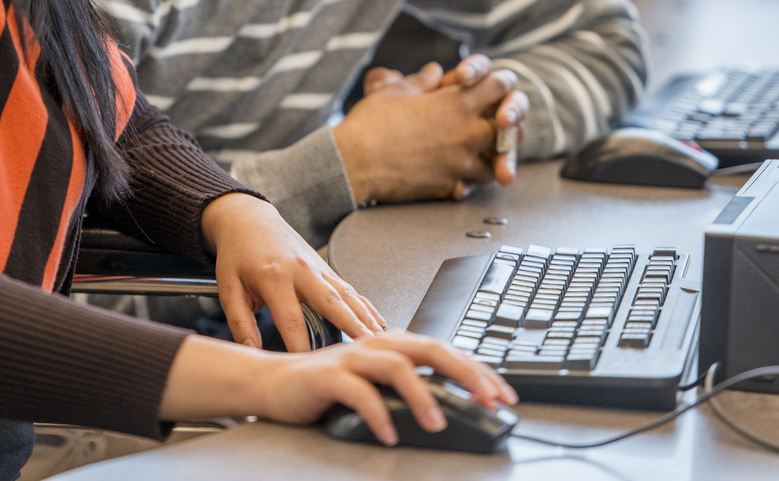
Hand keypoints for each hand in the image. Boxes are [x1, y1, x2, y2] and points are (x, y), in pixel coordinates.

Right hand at [159, 332, 517, 446]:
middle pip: (430, 349)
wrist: (274, 382)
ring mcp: (352, 358)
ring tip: (437, 423)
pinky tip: (389, 434)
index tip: (504, 395)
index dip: (477, 370)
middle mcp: (377, 345)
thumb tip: (454, 409)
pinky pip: (358, 392)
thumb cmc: (327, 386)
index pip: (445, 351)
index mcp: (394, 344)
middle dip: (465, 373)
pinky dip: (377, 413)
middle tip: (489, 400)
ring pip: (397, 367)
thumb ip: (409, 389)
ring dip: (422, 396)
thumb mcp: (376, 385)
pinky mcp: (327, 376)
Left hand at [202, 192, 384, 350]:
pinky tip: (380, 324)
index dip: (300, 348)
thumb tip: (251, 353)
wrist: (249, 219)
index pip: (290, 321)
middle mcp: (300, 270)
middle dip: (351, 328)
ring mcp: (317, 267)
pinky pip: (349, 289)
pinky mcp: (325, 267)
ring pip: (347, 295)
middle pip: (331, 303)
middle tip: (367, 352)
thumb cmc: (237, 255)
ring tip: (381, 342)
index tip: (310, 372)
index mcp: (273, 277)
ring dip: (366, 318)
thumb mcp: (228, 288)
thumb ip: (240, 323)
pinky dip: (366, 307)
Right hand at [338, 55, 528, 204]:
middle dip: (497, 125)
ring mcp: (461, 162)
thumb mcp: (396, 91)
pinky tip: (452, 175)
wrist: (354, 162)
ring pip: (492, 162)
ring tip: (468, 153)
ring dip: (485, 157)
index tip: (490, 88)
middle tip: (485, 123)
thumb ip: (423, 81)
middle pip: (505, 128)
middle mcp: (467, 133)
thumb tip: (434, 71)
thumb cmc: (371, 123)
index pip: (500, 86)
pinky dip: (465, 180)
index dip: (498, 83)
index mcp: (458, 103)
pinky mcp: (449, 185)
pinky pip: (469, 184)